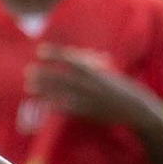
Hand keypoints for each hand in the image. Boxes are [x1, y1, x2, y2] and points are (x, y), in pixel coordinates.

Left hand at [26, 46, 155, 126]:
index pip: (71, 60)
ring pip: (60, 92)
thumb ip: (90, 65)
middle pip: (62, 77)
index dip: (55, 54)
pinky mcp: (87, 112)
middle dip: (44, 74)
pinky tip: (42, 103)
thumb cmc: (120, 88)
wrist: (134, 108)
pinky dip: (53, 104)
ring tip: (29, 86)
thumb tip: (74, 55)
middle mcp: (90, 84)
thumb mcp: (106, 73)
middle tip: (28, 71)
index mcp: (96, 72)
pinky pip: (66, 107)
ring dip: (43, 89)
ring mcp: (87, 98)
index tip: (40, 51)